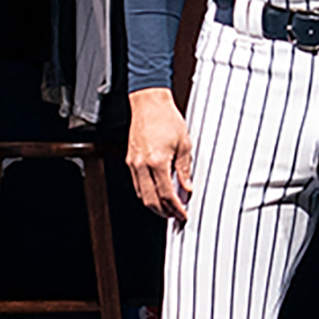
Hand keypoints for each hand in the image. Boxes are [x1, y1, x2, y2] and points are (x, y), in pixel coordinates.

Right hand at [125, 89, 196, 223]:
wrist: (149, 103)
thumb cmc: (166, 118)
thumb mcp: (184, 144)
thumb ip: (185, 169)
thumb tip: (187, 188)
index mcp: (157, 162)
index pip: (167, 195)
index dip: (176, 208)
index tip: (183, 214)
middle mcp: (142, 165)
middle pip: (151, 201)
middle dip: (164, 212)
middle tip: (176, 215)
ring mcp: (134, 163)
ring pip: (142, 195)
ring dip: (154, 205)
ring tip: (168, 207)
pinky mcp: (130, 160)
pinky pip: (137, 184)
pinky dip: (147, 194)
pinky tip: (157, 193)